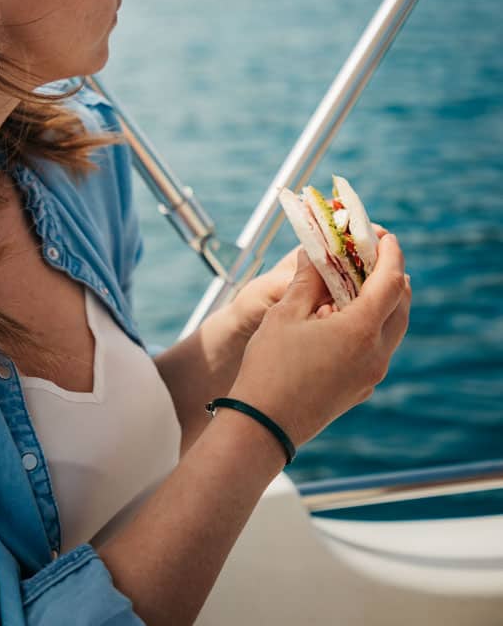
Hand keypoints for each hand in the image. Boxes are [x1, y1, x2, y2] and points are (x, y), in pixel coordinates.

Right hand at [228, 233, 411, 449]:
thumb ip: (306, 280)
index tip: (385, 235)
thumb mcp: (284, 314)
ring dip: (382, 303)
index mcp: (360, 331)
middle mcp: (375, 354)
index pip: (391, 283)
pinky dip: (371, 326)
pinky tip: (345, 317)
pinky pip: (377, 349)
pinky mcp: (360, 389)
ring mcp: (371, 376)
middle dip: (391, 277)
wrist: (263, 426)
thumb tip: (314, 253)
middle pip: (400, 306)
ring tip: (359, 283)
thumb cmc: (269, 367)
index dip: (390, 254)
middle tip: (373, 256)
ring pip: (392, 330)